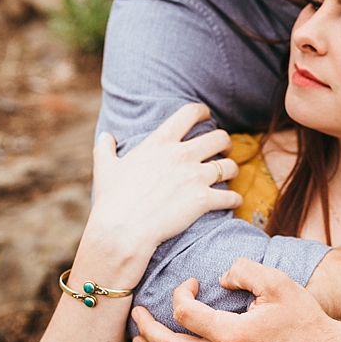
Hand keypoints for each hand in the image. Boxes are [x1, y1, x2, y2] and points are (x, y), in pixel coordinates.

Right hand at [85, 103, 240, 268]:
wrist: (122, 229)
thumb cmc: (112, 199)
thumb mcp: (105, 168)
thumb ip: (105, 148)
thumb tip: (105, 135)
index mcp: (160, 143)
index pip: (190, 113)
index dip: (202, 112)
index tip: (206, 116)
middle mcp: (182, 156)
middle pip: (220, 138)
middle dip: (226, 143)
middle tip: (223, 151)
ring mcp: (195, 177)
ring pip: (230, 166)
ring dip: (232, 170)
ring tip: (227, 176)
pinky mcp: (204, 199)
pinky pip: (232, 196)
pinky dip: (235, 199)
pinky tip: (232, 201)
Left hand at [131, 259, 340, 341]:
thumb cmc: (306, 321)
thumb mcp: (280, 283)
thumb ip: (245, 270)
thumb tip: (220, 278)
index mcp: (232, 334)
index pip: (185, 314)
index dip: (180, 293)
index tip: (191, 283)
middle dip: (146, 328)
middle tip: (137, 313)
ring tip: (139, 340)